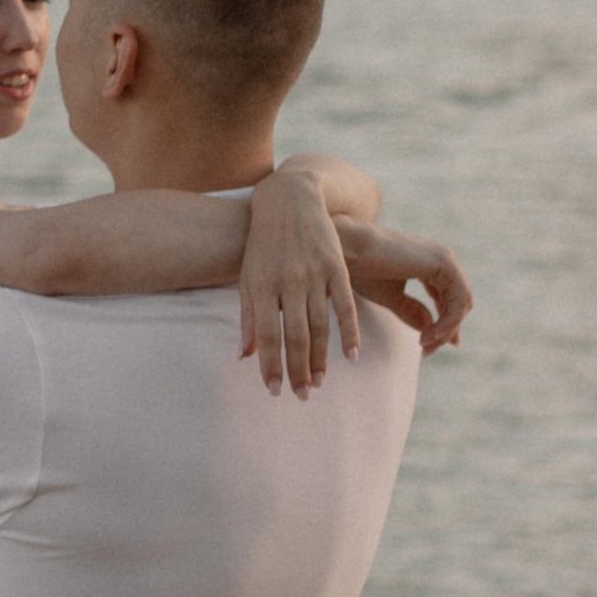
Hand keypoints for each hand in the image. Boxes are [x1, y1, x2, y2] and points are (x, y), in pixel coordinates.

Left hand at [240, 164, 360, 392]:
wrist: (289, 200)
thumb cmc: (262, 244)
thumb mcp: (248, 277)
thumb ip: (249, 317)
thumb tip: (244, 356)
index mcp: (262, 285)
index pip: (267, 335)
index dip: (270, 365)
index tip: (274, 391)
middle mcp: (288, 281)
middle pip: (295, 336)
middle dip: (298, 370)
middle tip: (302, 396)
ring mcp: (315, 273)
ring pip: (320, 326)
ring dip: (321, 359)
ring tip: (320, 383)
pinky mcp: (336, 267)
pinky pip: (345, 306)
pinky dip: (350, 333)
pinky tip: (352, 357)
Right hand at [333, 221, 470, 351]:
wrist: (350, 250)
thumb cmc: (364, 271)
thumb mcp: (392, 298)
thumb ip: (413, 313)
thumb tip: (430, 331)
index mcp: (431, 266)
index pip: (448, 300)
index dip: (443, 326)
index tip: (427, 347)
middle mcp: (442, 260)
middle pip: (457, 304)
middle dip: (445, 331)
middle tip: (425, 350)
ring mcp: (445, 259)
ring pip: (461, 305)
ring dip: (446, 329)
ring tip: (424, 343)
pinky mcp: (444, 263)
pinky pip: (459, 300)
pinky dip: (448, 321)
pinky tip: (430, 334)